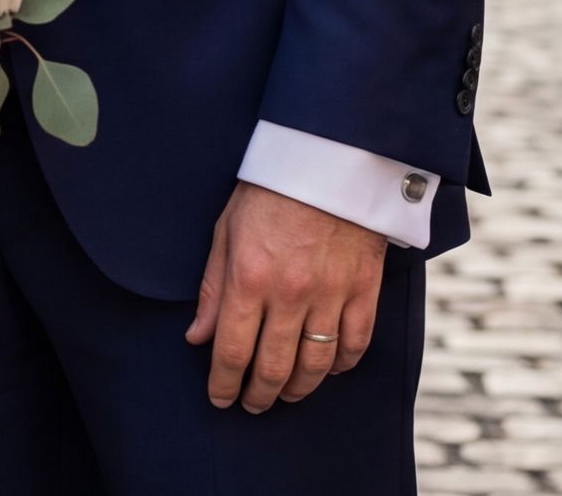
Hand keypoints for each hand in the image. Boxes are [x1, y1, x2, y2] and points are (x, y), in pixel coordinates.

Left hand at [185, 182, 385, 412]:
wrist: (330, 157)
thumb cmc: (271, 190)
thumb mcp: (227, 230)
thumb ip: (212, 287)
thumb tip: (197, 336)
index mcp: (250, 277)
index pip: (232, 351)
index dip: (223, 384)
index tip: (220, 399)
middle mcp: (290, 293)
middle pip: (272, 367)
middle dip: (258, 395)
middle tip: (251, 405)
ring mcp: (331, 294)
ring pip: (315, 366)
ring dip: (297, 389)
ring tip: (285, 394)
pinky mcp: (364, 289)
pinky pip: (355, 344)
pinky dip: (341, 366)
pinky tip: (328, 369)